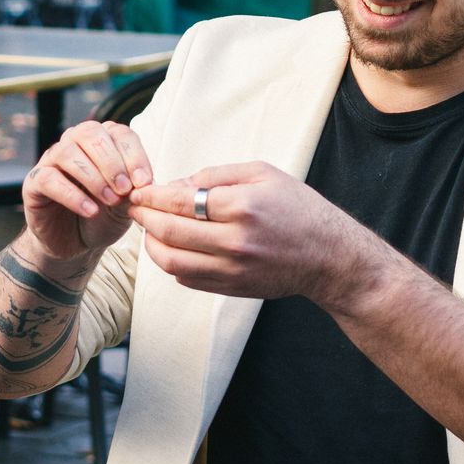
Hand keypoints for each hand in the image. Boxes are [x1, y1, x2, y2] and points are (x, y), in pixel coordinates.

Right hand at [20, 120, 153, 261]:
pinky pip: (49, 179)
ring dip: (93, 177)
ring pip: (68, 152)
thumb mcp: (126, 204)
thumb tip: (141, 180)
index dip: (134, 155)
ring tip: (110, 200)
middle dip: (112, 162)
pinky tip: (90, 211)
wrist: (77, 245)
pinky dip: (72, 195)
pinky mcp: (34, 182)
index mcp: (102, 141)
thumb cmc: (104, 218)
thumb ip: (133, 189)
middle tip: (124, 189)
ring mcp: (51, 160)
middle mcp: (74, 143)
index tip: (144, 182)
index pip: (119, 132)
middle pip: (90, 134)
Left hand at [128, 161, 377, 306]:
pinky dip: (171, 263)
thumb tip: (177, 186)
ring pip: (171, 261)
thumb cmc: (298, 208)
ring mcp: (232, 270)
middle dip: (144, 218)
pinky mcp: (231, 288)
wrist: (329, 257)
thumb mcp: (263, 174)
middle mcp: (235, 241)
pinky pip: (187, 278)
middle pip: (168, 232)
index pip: (180, 201)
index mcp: (243, 206)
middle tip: (134, 208)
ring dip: (151, 244)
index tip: (138, 192)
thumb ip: (216, 175)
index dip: (152, 196)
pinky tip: (172, 247)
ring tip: (150, 229)